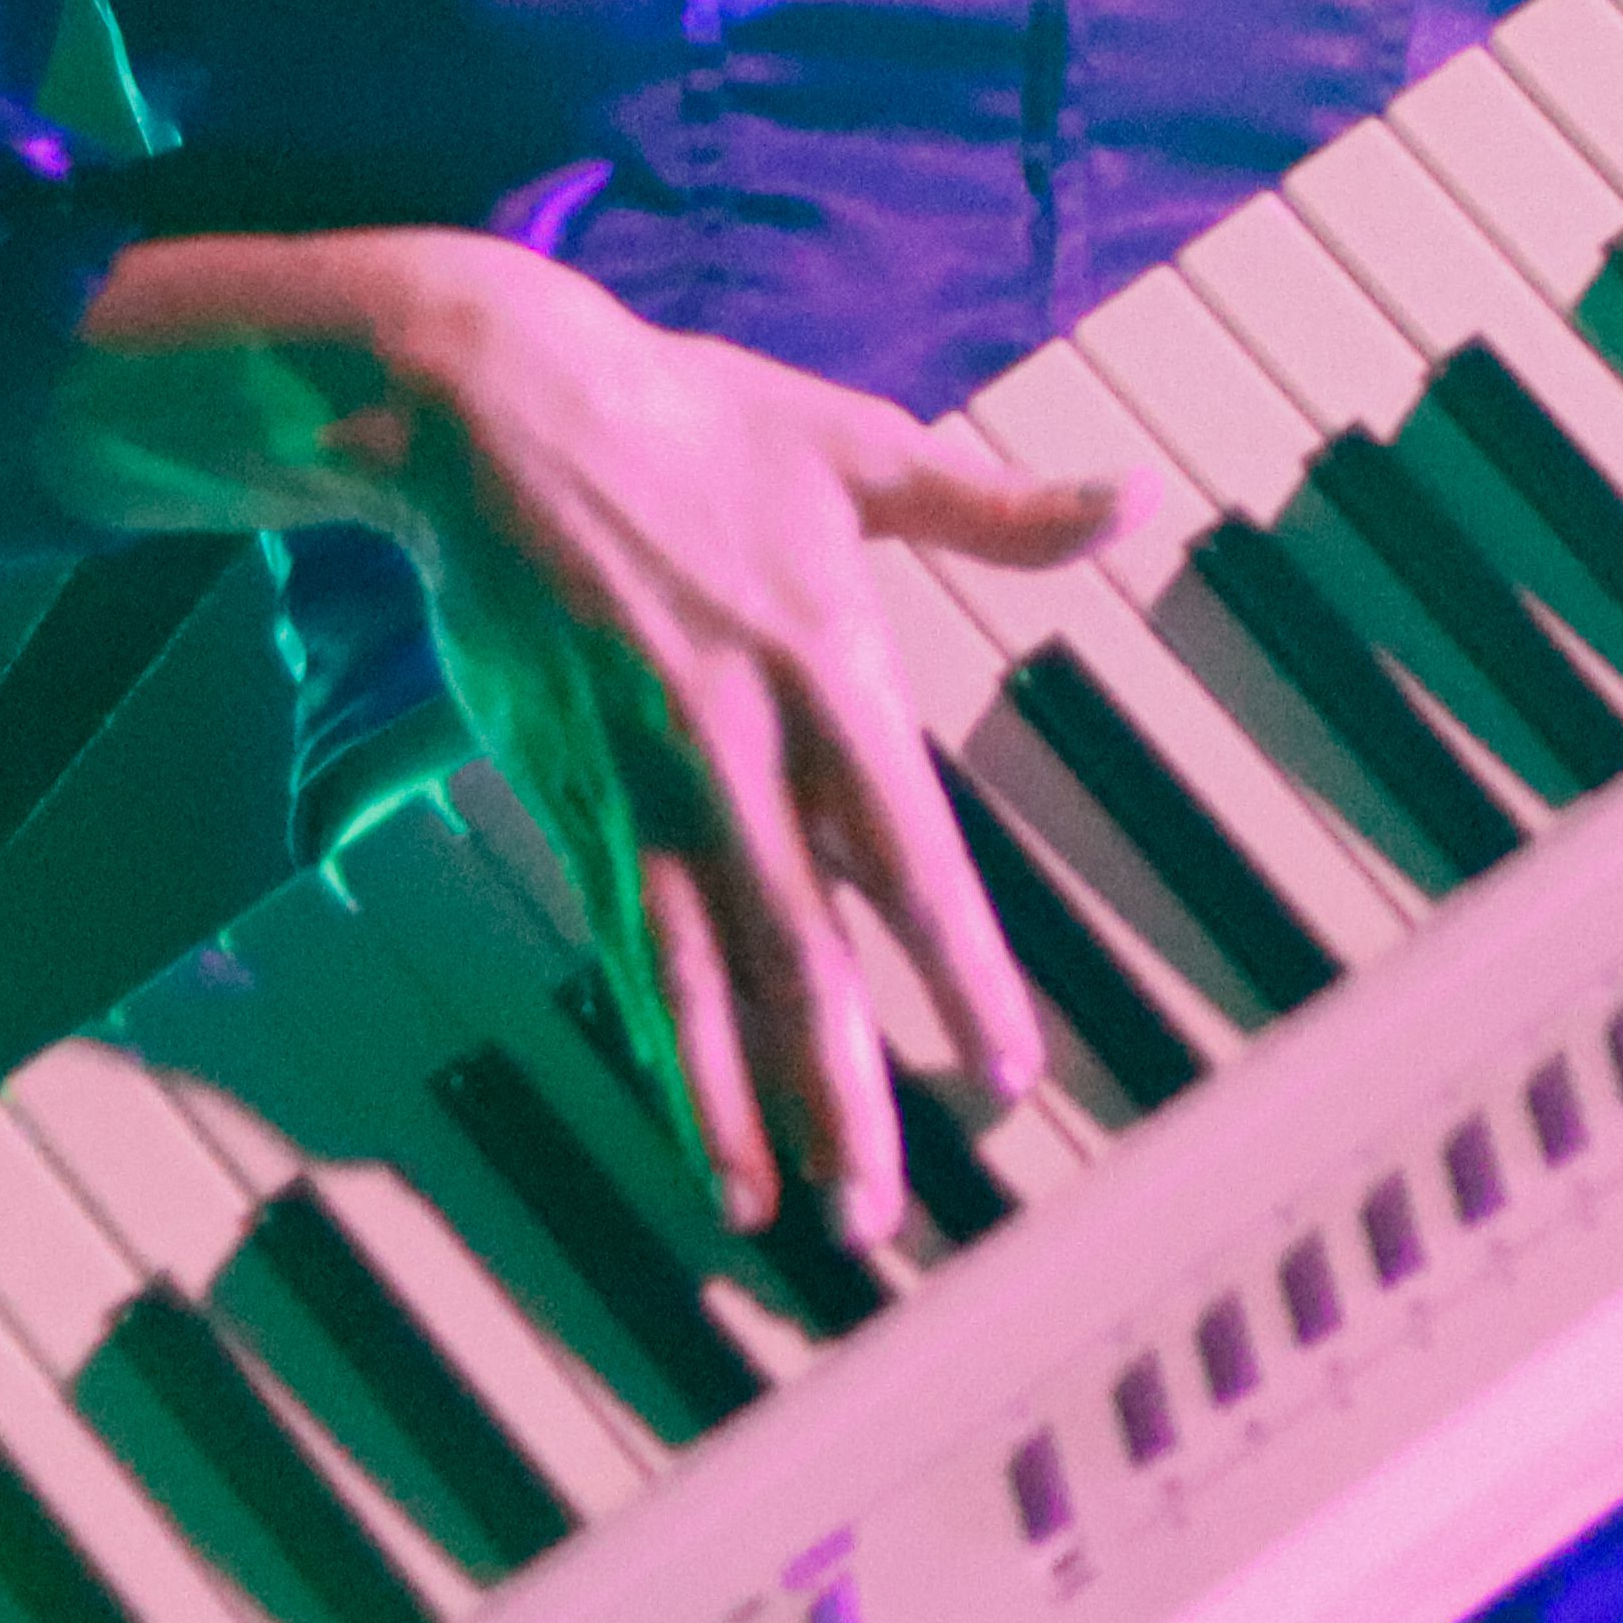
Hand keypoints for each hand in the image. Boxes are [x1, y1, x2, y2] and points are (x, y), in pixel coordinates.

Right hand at [343, 244, 1113, 1246]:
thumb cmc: (690, 418)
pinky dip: (661, 1050)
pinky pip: (625, 950)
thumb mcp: (855, 445)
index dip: (955, 969)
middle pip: (801, 951)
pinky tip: (696, 1133)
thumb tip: (1135, 499)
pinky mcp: (569, 798)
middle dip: (843, 1088)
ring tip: (790, 1215)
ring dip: (745, 1101)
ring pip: (702, 976)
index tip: (1005, 1069)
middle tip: (884, 1211)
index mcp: (824, 672)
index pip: (907, 854)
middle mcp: (732, 752)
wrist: (487, 407)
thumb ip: (995, 507)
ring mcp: (641, 786)